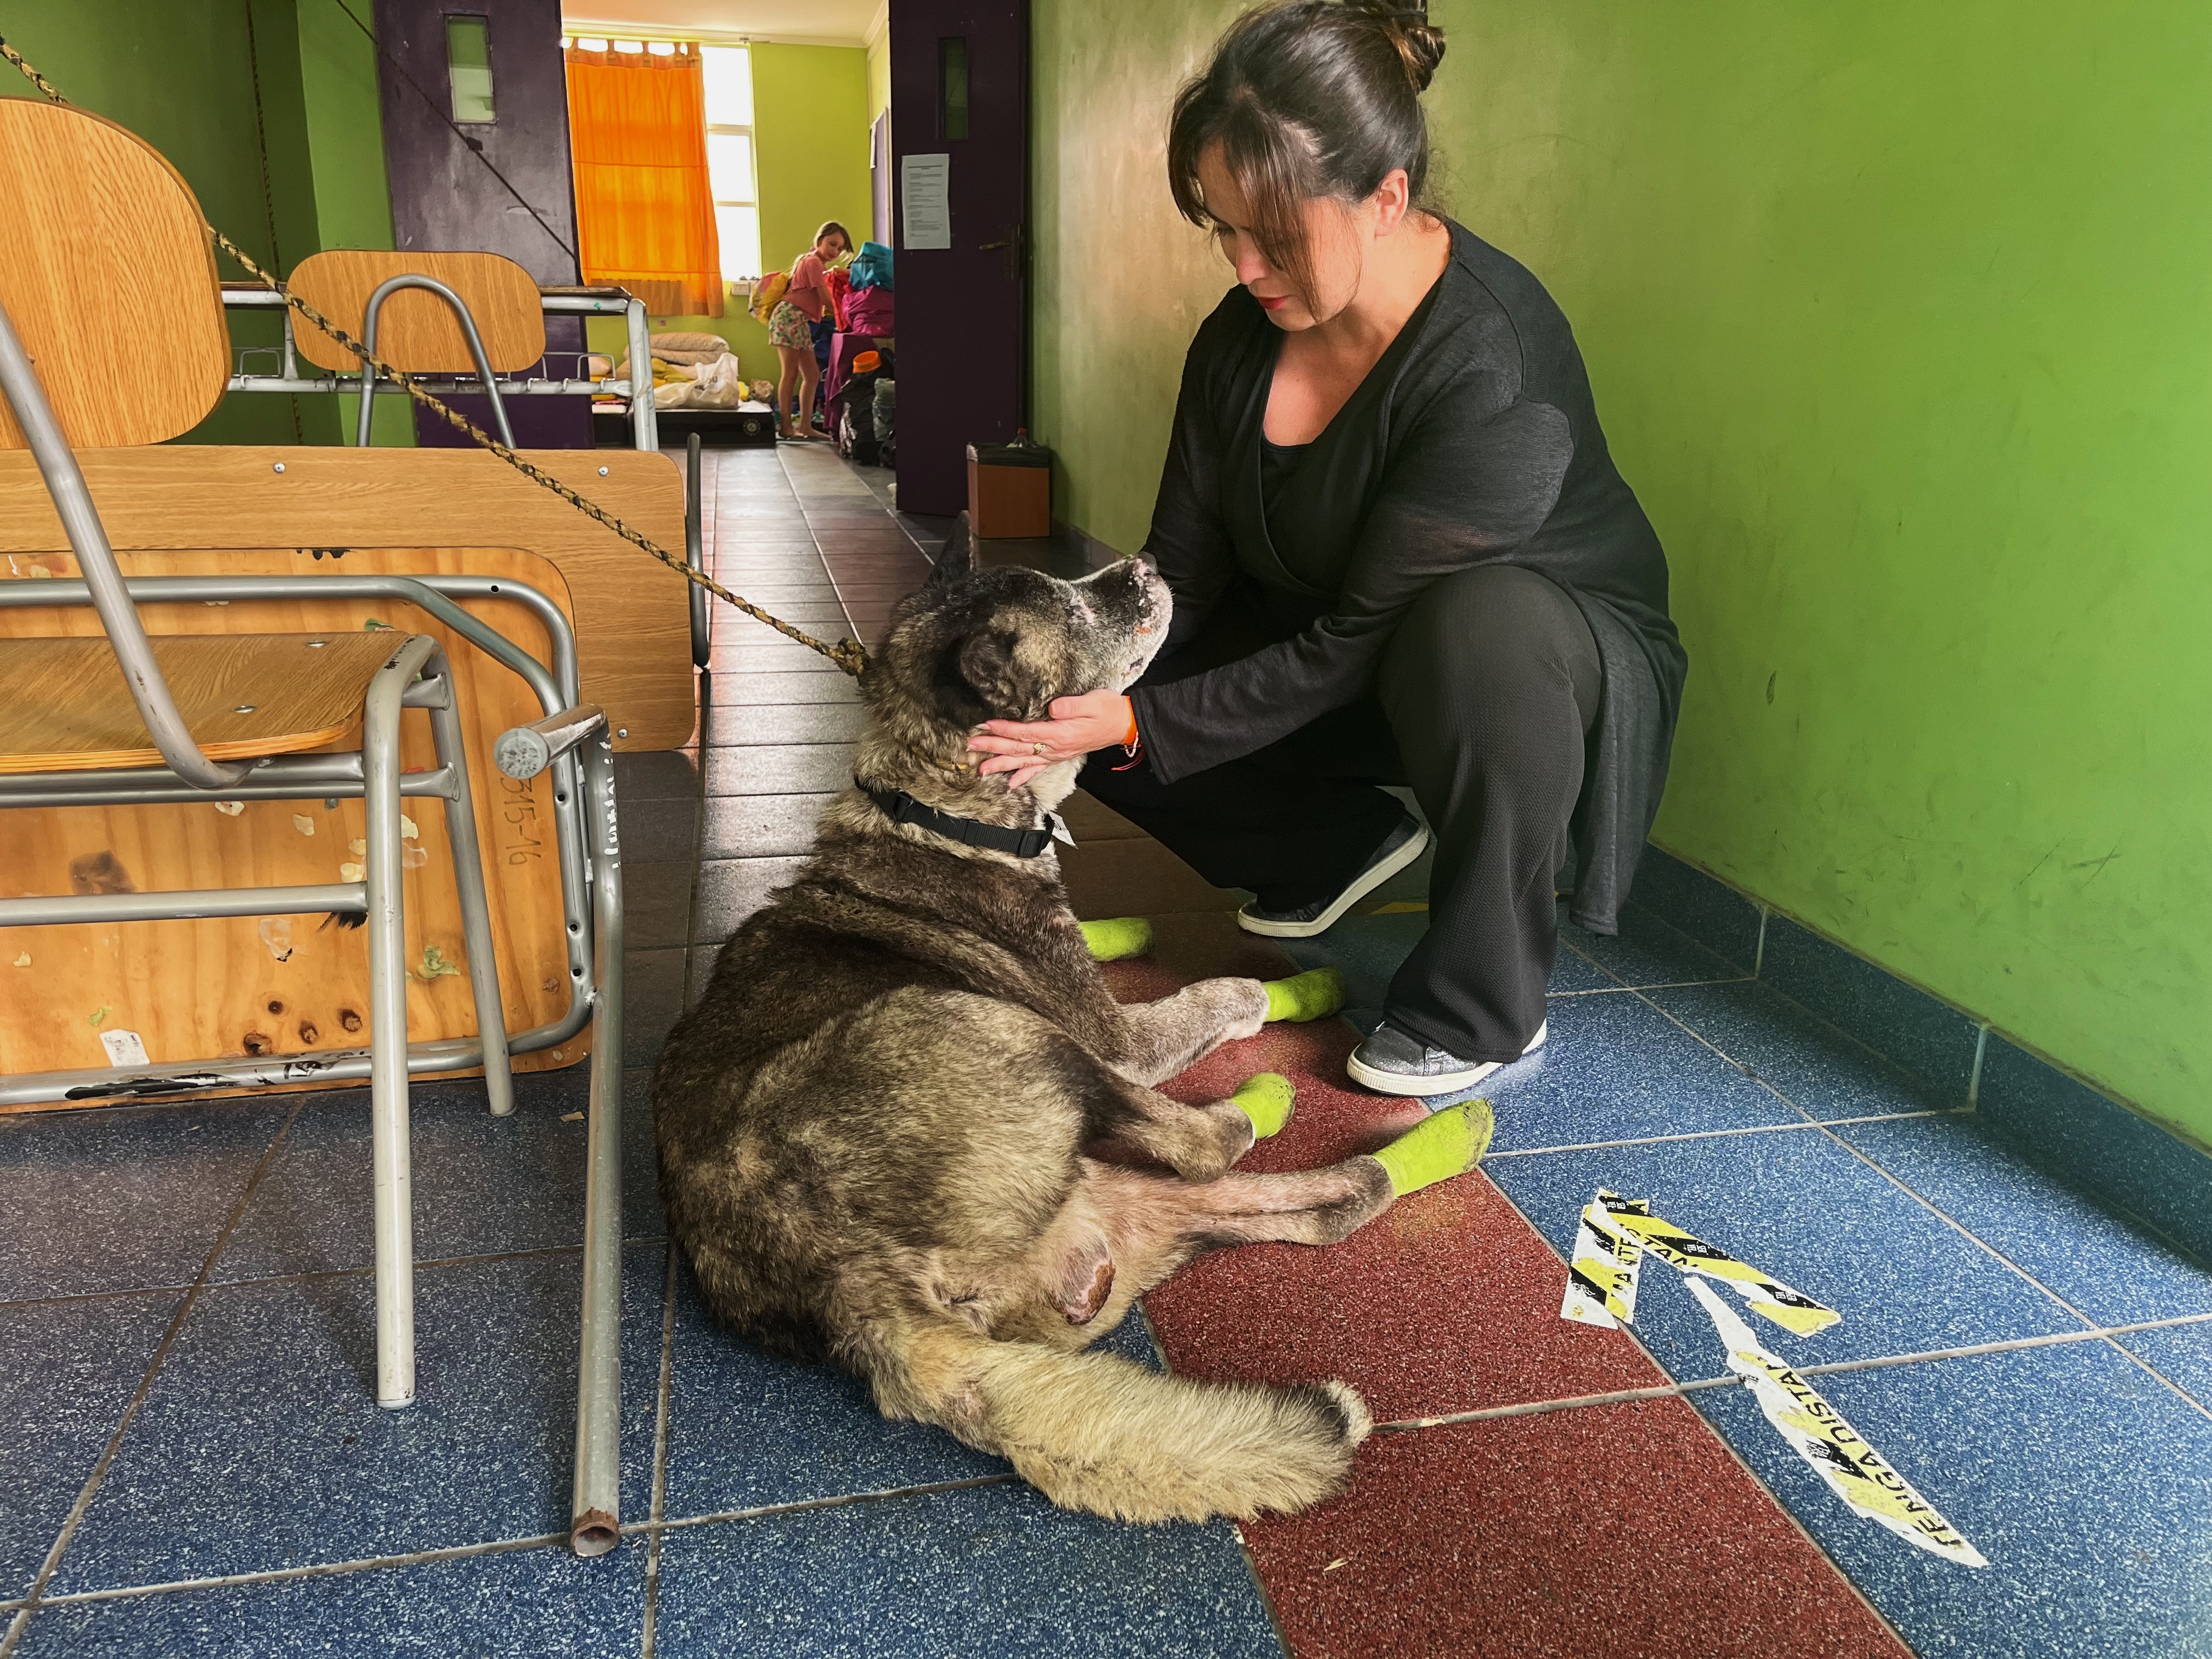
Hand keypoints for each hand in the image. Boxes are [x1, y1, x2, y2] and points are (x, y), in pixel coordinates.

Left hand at [968, 689, 1132, 790]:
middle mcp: (1056, 749)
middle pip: (1019, 749)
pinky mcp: (1059, 755)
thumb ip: (1071, 705)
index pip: (1026, 733)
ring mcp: (1057, 755)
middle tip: (971, 747)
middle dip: (993, 747)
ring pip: (1023, 762)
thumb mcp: (1093, 701)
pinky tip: (1009, 784)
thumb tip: (1052, 709)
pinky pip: (1038, 769)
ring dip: (1001, 765)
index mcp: (1061, 734)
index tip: (985, 725)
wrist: (1124, 724)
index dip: (1005, 729)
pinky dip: (1022, 777)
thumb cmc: (1108, 710)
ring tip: (980, 769)